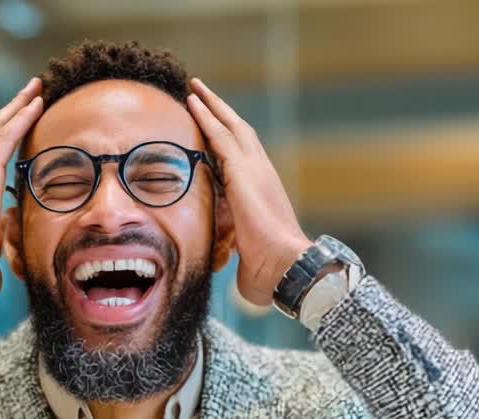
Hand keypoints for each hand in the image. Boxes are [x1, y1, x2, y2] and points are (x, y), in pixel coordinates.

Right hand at [0, 77, 43, 313]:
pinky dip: (21, 118)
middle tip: (32, 91)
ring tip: (36, 88)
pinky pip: (4, 137)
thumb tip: (13, 239)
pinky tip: (36, 103)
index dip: (7, 135)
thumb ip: (4, 239)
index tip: (23, 120)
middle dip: (13, 111)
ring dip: (18, 106)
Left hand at [186, 78, 311, 306]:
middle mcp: (261, 174)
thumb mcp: (244, 254)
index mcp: (262, 192)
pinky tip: (193, 103)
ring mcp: (254, 170)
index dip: (227, 139)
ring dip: (212, 106)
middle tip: (202, 93)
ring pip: (230, 127)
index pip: (242, 158)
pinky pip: (220, 136)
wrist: (285, 267)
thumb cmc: (269, 270)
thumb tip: (219, 263)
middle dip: (220, 112)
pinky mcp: (243, 172)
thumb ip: (232, 248)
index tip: (213, 125)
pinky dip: (206, 117)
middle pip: (239, 132)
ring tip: (195, 88)